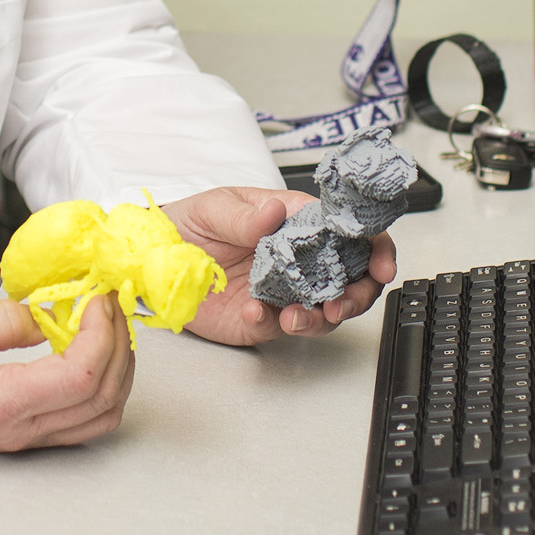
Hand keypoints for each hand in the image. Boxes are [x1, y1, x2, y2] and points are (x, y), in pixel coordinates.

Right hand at [0, 295, 133, 450]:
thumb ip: (3, 318)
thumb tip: (52, 311)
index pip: (79, 377)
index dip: (102, 334)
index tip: (97, 298)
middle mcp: (14, 431)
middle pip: (101, 401)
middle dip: (119, 346)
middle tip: (109, 303)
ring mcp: (19, 438)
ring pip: (99, 417)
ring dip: (116, 370)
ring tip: (105, 324)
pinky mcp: (18, 433)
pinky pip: (81, 420)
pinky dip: (100, 385)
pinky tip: (88, 350)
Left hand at [165, 185, 395, 344]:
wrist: (153, 258)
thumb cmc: (189, 222)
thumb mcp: (214, 208)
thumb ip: (245, 214)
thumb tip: (274, 212)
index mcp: (294, 223)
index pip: (348, 234)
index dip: (374, 248)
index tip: (380, 265)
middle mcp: (296, 259)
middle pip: (350, 279)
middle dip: (358, 295)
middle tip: (342, 304)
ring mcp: (282, 290)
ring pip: (324, 310)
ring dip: (320, 317)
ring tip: (297, 316)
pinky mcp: (261, 317)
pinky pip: (279, 326)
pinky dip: (274, 323)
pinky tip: (255, 313)